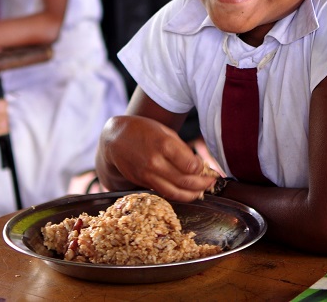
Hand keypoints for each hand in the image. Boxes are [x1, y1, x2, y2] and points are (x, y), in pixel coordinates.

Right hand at [99, 116, 215, 201]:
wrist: (114, 139)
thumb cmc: (142, 130)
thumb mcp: (164, 131)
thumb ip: (181, 148)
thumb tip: (198, 165)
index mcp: (163, 143)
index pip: (191, 165)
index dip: (203, 169)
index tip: (207, 167)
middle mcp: (155, 161)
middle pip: (185, 181)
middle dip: (203, 184)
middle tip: (212, 182)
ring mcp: (147, 174)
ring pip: (175, 192)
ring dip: (193, 194)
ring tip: (203, 191)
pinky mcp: (142, 183)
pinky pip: (164, 193)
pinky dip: (178, 195)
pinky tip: (187, 192)